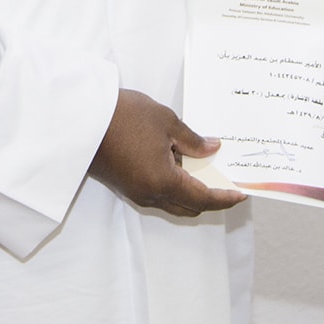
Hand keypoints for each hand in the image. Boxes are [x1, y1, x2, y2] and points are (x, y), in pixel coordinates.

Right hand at [88, 89, 246, 216]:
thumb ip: (193, 140)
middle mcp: (149, 194)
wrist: (81, 118)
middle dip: (210, 198)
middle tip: (225, 180)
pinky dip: (172, 184)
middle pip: (189, 206)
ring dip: (189, 190)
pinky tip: (176, 160)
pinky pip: (157, 193)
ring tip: (200, 164)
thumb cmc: (123, 117)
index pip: (203, 199)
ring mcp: (135, 192)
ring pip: (172, 201)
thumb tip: (212, 149)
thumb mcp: (166, 122)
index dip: (225, 198)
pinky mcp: (125, 185)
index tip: (242, 194)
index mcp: (164, 182)